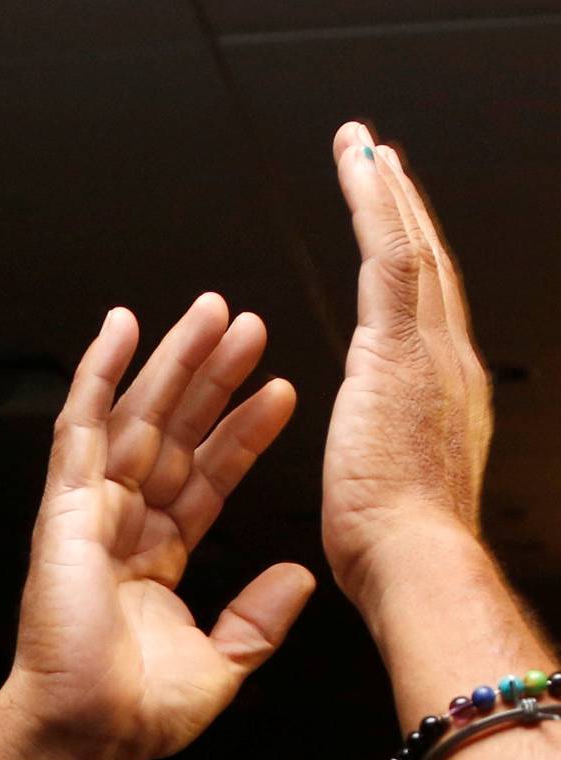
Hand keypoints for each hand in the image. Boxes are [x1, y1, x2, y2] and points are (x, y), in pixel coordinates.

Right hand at [0, 298, 312, 759]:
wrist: (87, 732)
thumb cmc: (137, 715)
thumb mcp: (223, 664)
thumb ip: (258, 619)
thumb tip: (299, 576)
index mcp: (153, 565)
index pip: (205, 482)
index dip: (243, 436)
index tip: (282, 392)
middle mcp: (121, 532)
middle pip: (173, 436)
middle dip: (212, 380)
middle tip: (251, 324)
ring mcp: (89, 517)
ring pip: (136, 419)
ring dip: (172, 362)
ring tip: (215, 310)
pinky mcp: (63, 510)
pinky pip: (80, 429)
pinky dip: (98, 375)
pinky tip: (122, 326)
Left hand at [322, 123, 491, 608]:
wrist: (417, 562)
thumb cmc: (397, 557)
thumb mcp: (393, 502)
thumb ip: (389, 470)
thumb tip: (377, 474)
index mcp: (442, 403)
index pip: (426, 320)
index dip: (415, 273)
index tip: (397, 239)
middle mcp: (448, 365)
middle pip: (429, 270)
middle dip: (407, 215)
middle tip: (386, 167)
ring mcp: (430, 351)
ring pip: (411, 248)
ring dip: (388, 192)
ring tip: (367, 149)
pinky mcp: (399, 347)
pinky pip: (387, 255)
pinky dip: (374, 204)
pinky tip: (360, 165)